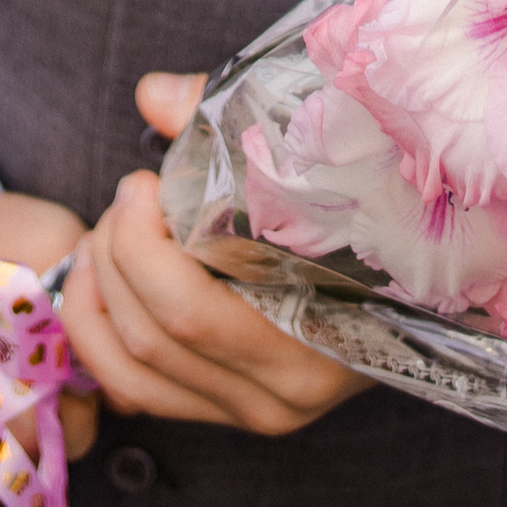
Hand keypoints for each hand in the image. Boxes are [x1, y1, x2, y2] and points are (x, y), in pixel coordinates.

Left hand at [58, 73, 367, 436]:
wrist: (411, 263)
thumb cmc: (354, 198)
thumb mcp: (300, 154)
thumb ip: (223, 121)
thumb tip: (152, 93)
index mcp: (316, 332)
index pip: (190, 311)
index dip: (140, 245)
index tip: (141, 182)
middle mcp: (286, 391)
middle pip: (155, 337)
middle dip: (115, 258)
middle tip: (122, 198)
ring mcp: (258, 410)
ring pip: (136, 372)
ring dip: (95, 301)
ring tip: (102, 237)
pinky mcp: (230, 413)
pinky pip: (139, 392)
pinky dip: (100, 340)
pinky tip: (101, 284)